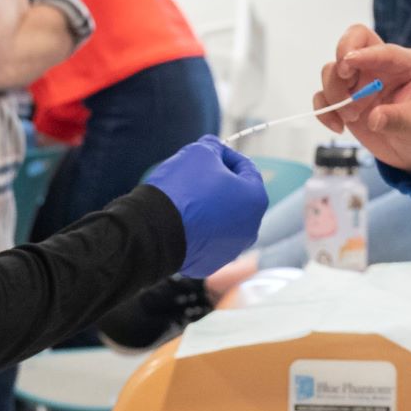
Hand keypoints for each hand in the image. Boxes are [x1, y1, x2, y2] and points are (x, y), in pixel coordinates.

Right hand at [144, 137, 267, 278]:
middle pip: (236, 196)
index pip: (246, 168)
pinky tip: (181, 221)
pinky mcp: (211, 263)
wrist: (154, 230)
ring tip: (186, 198)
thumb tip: (215, 148)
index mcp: (255, 199)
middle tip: (195, 175)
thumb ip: (213, 147)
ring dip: (209, 207)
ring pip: (222, 220)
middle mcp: (251, 228)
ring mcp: (232, 249)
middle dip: (219, 183)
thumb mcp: (199, 153)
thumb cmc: (182, 189)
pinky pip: (207, 239)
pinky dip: (198, 229)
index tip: (209, 153)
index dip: (226, 156)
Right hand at [319, 24, 410, 173]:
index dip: (363, 53)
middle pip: (349, 46)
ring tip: (352, 118)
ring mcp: (360, 83)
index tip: (348, 63)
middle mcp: (378, 67)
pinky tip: (338, 127)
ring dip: (334, 93)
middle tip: (344, 84)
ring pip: (332, 71)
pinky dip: (324, 110)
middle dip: (341, 63)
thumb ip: (398, 119)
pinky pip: (324, 97)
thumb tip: (374, 119)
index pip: (380, 48)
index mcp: (403, 63)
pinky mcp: (346, 101)